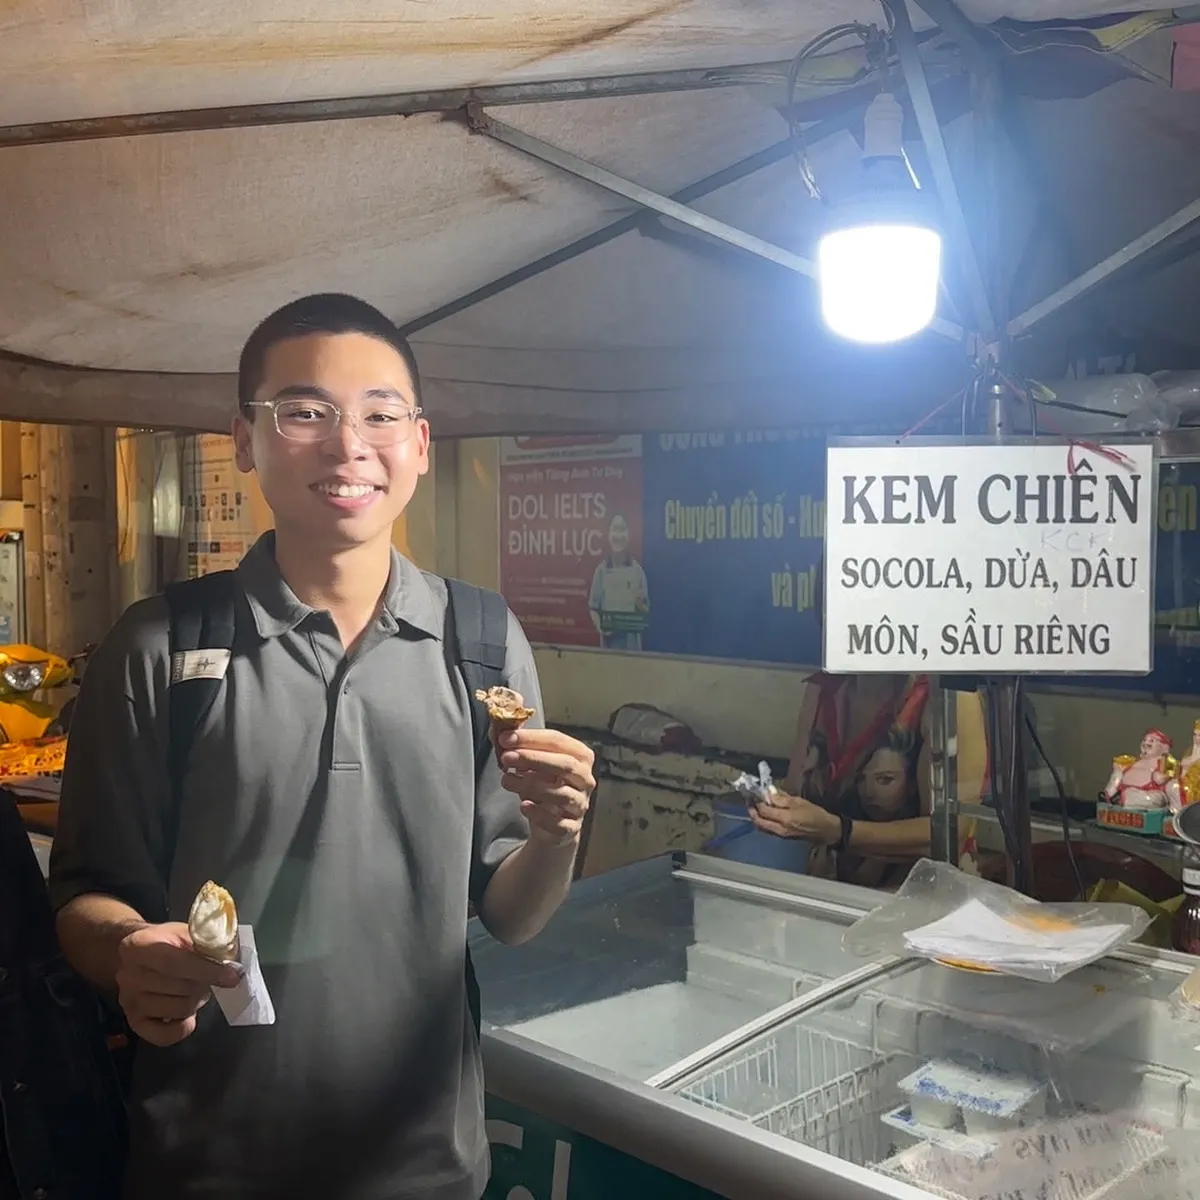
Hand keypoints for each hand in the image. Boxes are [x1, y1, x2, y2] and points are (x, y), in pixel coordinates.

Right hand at [115, 922, 241, 1046]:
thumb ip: (207, 943)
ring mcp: (129, 1001)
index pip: (175, 962)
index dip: (207, 969)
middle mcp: (128, 975)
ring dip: (196, 1000)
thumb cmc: (167, 942)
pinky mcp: (134, 1023)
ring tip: (194, 988)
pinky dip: (183, 1027)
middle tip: (209, 976)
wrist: (138, 955)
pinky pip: (166, 1035)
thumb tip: (233, 960)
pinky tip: (187, 1013)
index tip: (234, 975)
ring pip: (180, 1009)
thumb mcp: (185, 932)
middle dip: (204, 983)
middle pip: (181, 987)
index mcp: (138, 946)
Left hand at [497, 728, 595, 846]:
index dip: (531, 738)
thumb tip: (497, 730)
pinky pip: (558, 823)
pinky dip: (540, 814)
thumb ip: (518, 745)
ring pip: (560, 794)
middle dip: (533, 758)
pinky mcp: (571, 828)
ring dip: (530, 785)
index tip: (506, 737)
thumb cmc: (544, 785)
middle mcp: (585, 779)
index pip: (558, 741)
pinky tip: (524, 806)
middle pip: (564, 765)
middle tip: (507, 757)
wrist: (550, 824)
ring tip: (506, 780)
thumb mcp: (533, 763)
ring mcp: (580, 805)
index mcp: (579, 756)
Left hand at [749, 790, 840, 845]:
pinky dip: (763, 821)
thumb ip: (781, 798)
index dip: (756, 801)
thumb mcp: (799, 802)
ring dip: (756, 817)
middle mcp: (779, 829)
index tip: (753, 792)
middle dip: (751, 810)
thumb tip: (767, 792)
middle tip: (749, 800)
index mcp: (784, 819)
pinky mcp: (782, 837)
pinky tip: (765, 814)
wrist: (826, 830)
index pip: (763, 810)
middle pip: (758, 822)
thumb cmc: (815, 813)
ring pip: (761, 827)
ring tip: (755, 806)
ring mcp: (780, 835)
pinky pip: (767, 829)